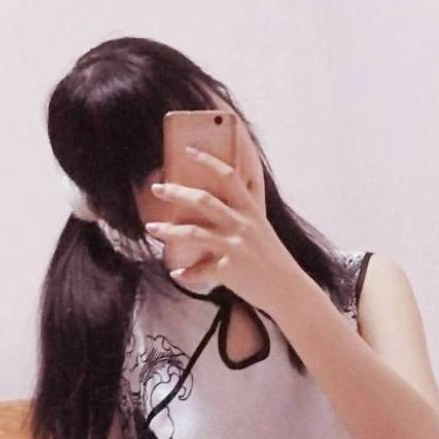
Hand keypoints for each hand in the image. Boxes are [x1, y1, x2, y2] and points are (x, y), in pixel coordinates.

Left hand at [145, 145, 298, 312]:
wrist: (287, 289)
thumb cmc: (272, 258)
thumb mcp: (261, 228)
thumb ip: (242, 214)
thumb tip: (215, 203)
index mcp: (251, 210)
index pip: (229, 176)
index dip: (207, 160)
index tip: (188, 149)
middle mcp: (243, 225)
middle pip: (204, 200)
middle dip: (176, 192)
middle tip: (157, 189)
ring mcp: (235, 247)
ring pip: (193, 233)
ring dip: (168, 230)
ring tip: (151, 227)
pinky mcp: (229, 271)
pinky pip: (200, 271)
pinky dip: (186, 273)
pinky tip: (177, 272)